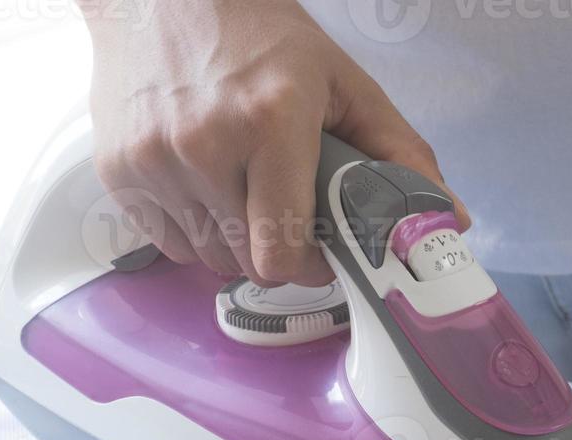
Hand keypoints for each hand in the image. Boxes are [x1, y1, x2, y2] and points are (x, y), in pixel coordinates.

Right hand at [79, 0, 464, 286]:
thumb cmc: (265, 41)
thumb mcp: (346, 86)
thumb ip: (401, 155)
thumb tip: (453, 220)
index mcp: (271, 123)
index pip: (284, 252)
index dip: (312, 266)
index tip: (326, 253)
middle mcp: (204, 144)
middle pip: (250, 264)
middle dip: (281, 256)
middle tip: (294, 221)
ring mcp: (153, 160)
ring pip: (210, 260)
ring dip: (238, 245)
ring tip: (251, 196)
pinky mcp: (118, 171)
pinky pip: (169, 244)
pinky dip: (196, 233)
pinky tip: (211, 190)